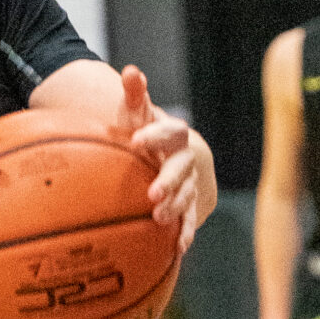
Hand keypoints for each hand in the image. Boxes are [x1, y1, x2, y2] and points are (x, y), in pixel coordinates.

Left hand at [116, 64, 213, 253]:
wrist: (168, 154)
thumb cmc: (145, 132)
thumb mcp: (138, 114)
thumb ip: (135, 95)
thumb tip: (130, 71)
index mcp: (174, 135)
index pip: (171, 131)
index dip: (156, 136)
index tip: (137, 141)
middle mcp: (186, 159)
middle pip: (182, 168)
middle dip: (169, 181)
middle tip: (152, 194)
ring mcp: (189, 183)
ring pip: (187, 195)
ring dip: (175, 208)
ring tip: (159, 219)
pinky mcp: (188, 204)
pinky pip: (189, 219)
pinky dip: (185, 232)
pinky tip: (178, 247)